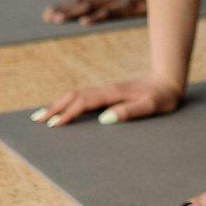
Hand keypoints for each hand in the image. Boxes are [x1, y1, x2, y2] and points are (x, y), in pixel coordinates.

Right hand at [33, 76, 182, 127]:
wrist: (169, 79)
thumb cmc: (163, 96)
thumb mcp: (151, 106)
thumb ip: (129, 111)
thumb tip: (104, 119)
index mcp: (112, 93)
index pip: (83, 103)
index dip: (68, 114)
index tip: (54, 126)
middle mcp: (105, 89)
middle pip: (73, 96)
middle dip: (54, 107)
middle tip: (36, 120)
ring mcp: (106, 89)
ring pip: (76, 95)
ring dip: (58, 104)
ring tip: (43, 115)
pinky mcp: (108, 92)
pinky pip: (83, 96)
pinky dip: (69, 102)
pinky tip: (65, 109)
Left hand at [45, 0, 145, 22]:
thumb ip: (114, 1)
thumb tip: (94, 10)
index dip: (65, 4)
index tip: (48, 14)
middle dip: (65, 8)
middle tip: (48, 17)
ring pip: (94, 3)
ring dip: (75, 12)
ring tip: (58, 19)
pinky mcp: (134, 3)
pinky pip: (113, 10)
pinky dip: (98, 15)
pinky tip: (84, 22)